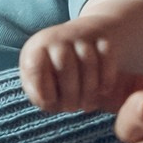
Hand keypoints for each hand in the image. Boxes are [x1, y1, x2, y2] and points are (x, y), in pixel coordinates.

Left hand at [19, 23, 138, 113]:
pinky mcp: (100, 34)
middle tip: (74, 109)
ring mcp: (78, 34)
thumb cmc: (54, 74)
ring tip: (88, 105)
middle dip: (71, 93)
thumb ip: (39, 95)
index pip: (36, 68)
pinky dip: (107, 77)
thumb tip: (48, 100)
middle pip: (64, 64)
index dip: (44, 90)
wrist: (78, 42)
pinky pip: (106, 54)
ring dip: (90, 88)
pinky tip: (103, 91)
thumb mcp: (40, 83)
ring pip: (87, 60)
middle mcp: (55, 38)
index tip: (52, 102)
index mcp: (35, 50)